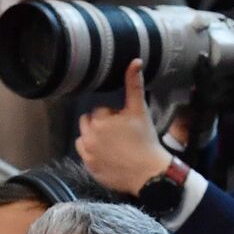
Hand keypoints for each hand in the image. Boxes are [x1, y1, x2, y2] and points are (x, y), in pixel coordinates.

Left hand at [76, 60, 172, 195]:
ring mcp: (87, 153)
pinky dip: (93, 153)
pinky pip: (84, 154)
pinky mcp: (88, 167)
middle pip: (89, 122)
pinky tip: (109, 155)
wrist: (149, 173)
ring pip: (84, 137)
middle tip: (121, 134)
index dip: (115, 116)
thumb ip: (134, 85)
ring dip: (95, 138)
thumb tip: (135, 60)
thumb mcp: (140, 110)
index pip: (100, 111)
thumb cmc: (146, 139)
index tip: (127, 125)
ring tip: (114, 145)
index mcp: (100, 120)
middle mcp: (89, 136)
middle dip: (101, 125)